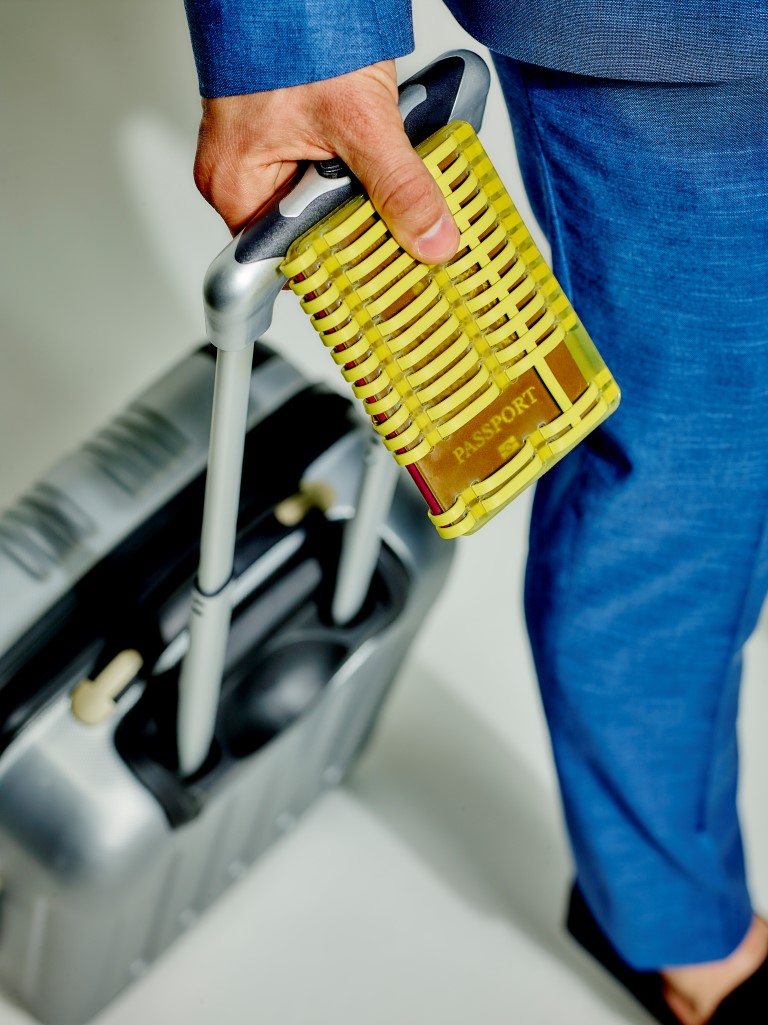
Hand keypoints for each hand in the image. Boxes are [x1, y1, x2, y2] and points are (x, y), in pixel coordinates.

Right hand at [192, 60, 459, 262]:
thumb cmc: (293, 29)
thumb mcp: (359, 121)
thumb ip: (398, 186)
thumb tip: (430, 238)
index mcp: (236, 187)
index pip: (286, 259)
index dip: (335, 270)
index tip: (378, 277)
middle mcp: (241, 176)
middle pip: (306, 234)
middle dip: (354, 230)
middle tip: (396, 232)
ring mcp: (261, 153)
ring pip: (319, 201)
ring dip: (357, 195)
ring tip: (384, 182)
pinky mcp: (283, 133)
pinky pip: (323, 170)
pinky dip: (354, 167)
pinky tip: (375, 157)